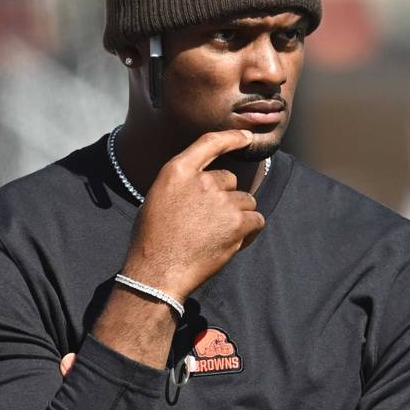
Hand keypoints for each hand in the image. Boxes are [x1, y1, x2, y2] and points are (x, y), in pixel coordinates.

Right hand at [123, 130, 264, 299]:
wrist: (157, 271)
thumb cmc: (152, 239)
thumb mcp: (157, 198)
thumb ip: (182, 183)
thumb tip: (205, 182)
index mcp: (177, 170)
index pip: (210, 142)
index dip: (232, 137)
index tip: (247, 137)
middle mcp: (202, 181)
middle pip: (230, 180)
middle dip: (225, 197)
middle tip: (207, 221)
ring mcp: (222, 201)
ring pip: (246, 201)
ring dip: (237, 215)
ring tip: (216, 234)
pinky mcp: (237, 223)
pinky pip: (256, 219)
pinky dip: (250, 230)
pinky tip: (233, 241)